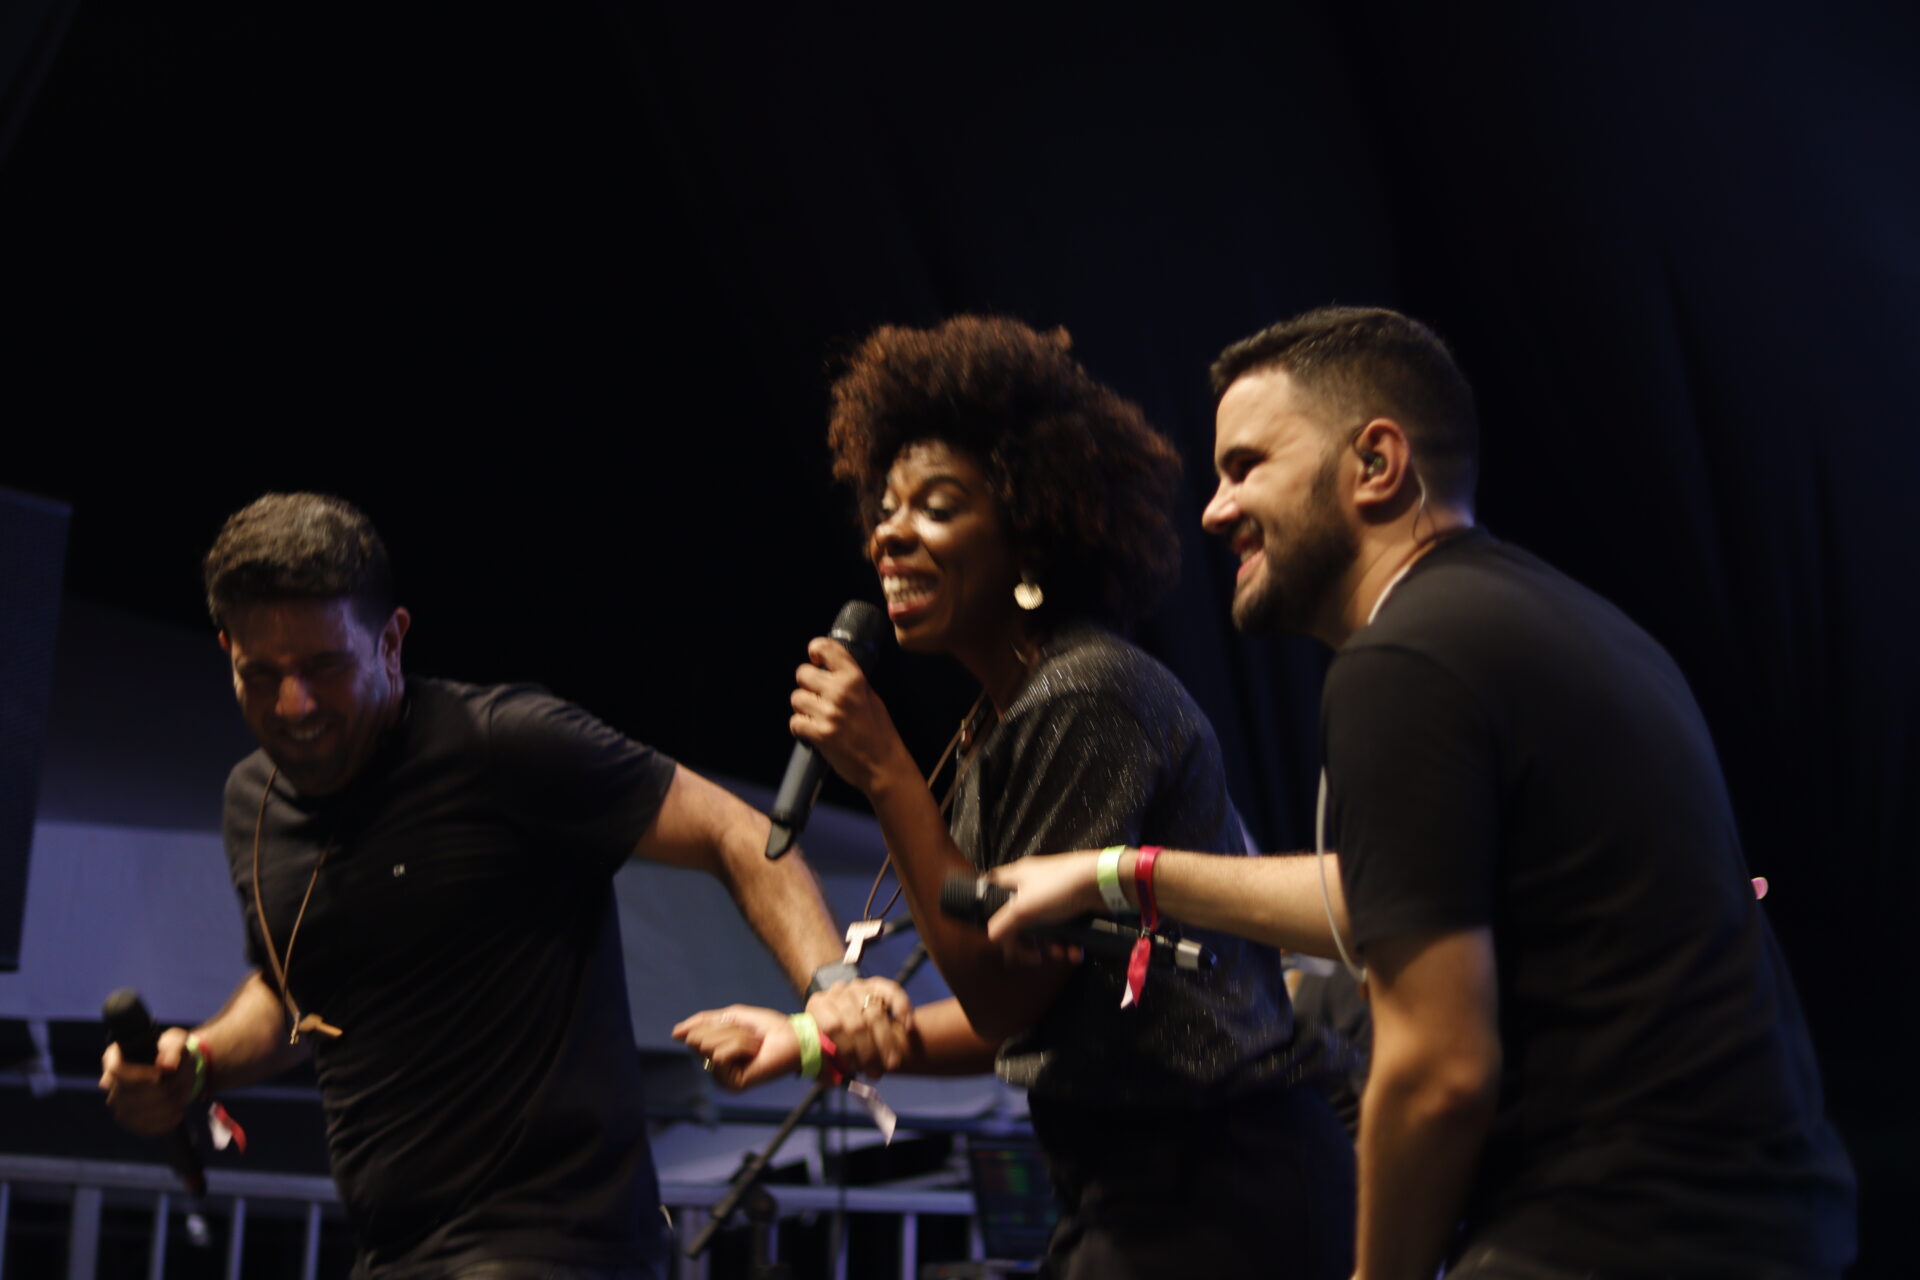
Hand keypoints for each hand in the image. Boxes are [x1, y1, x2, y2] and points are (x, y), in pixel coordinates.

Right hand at [100, 1027, 193, 1135]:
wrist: (176, 1070)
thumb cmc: (172, 1052)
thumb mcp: (177, 1042)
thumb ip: (174, 1049)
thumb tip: (167, 1065)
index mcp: (115, 1056)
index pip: (116, 1070)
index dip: (137, 1075)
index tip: (159, 1075)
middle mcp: (110, 1081)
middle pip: (127, 1095)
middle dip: (159, 1092)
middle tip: (179, 1084)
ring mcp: (117, 1103)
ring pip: (133, 1114)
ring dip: (163, 1108)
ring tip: (181, 1097)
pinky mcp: (129, 1120)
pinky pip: (140, 1127)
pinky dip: (162, 1123)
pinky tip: (178, 1114)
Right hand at [671, 1005, 799, 1091]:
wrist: (793, 1038)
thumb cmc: (768, 1028)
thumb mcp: (731, 1018)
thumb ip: (703, 1023)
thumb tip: (675, 1034)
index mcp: (714, 1052)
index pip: (694, 1033)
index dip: (717, 1024)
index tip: (741, 1028)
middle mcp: (715, 1067)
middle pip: (698, 1040)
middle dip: (726, 1031)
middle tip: (749, 1037)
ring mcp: (722, 1078)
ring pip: (708, 1046)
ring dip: (736, 1038)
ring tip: (754, 1046)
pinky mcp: (731, 1084)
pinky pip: (720, 1056)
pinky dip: (739, 1047)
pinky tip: (754, 1054)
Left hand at [790, 637, 910, 794]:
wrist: (883, 764)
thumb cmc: (879, 732)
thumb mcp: (871, 696)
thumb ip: (851, 680)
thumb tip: (828, 666)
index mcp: (855, 679)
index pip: (825, 647)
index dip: (815, 651)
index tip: (816, 660)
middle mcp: (841, 692)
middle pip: (802, 673)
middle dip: (807, 685)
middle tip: (818, 697)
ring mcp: (829, 713)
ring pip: (796, 698)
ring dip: (803, 708)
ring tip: (818, 716)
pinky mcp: (820, 734)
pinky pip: (795, 722)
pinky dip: (801, 727)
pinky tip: (814, 730)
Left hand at [806, 977, 911, 1077]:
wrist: (837, 1006)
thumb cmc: (829, 1036)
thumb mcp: (819, 1047)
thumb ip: (823, 1064)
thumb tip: (832, 1080)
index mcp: (818, 1006)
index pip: (833, 1026)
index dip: (847, 1050)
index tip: (855, 1069)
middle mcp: (838, 993)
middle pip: (857, 1023)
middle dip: (869, 1052)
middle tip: (876, 1072)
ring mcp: (858, 987)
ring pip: (876, 1013)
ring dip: (886, 1042)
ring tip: (891, 1062)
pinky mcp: (876, 983)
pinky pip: (893, 992)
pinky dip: (903, 1009)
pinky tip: (907, 1027)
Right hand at [983, 850, 1108, 952]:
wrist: (1103, 882)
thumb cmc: (1057, 890)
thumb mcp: (1024, 908)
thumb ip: (1004, 923)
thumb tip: (991, 936)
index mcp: (1017, 876)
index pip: (992, 884)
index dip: (988, 903)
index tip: (993, 927)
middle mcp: (1034, 883)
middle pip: (1020, 915)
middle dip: (1028, 940)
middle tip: (1033, 957)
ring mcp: (1055, 894)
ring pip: (1044, 925)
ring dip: (1052, 945)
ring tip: (1062, 955)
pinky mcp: (1074, 904)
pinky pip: (1064, 927)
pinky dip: (1068, 942)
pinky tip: (1075, 953)